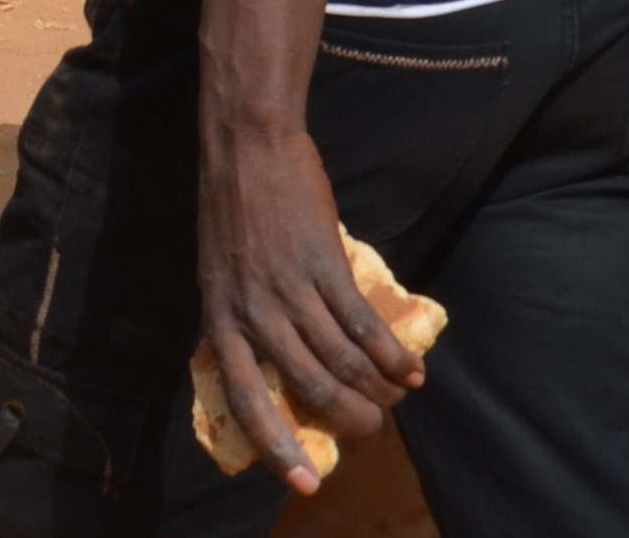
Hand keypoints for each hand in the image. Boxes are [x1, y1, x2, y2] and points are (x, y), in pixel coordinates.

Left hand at [194, 123, 418, 495]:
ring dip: (377, 390)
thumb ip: (241, 314)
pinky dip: (391, 353)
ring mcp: (289, 287)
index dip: (275, 445)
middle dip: (348, 419)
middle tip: (373, 430)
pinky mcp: (323, 263)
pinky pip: (363, 324)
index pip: (244, 397)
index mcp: (220, 315)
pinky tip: (409, 370)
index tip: (303, 483)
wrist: (248, 145)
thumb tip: (274, 360)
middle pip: (308, 387)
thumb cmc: (233, 209)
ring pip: (341, 361)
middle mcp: (252, 310)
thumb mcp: (219, 271)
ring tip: (397, 400)